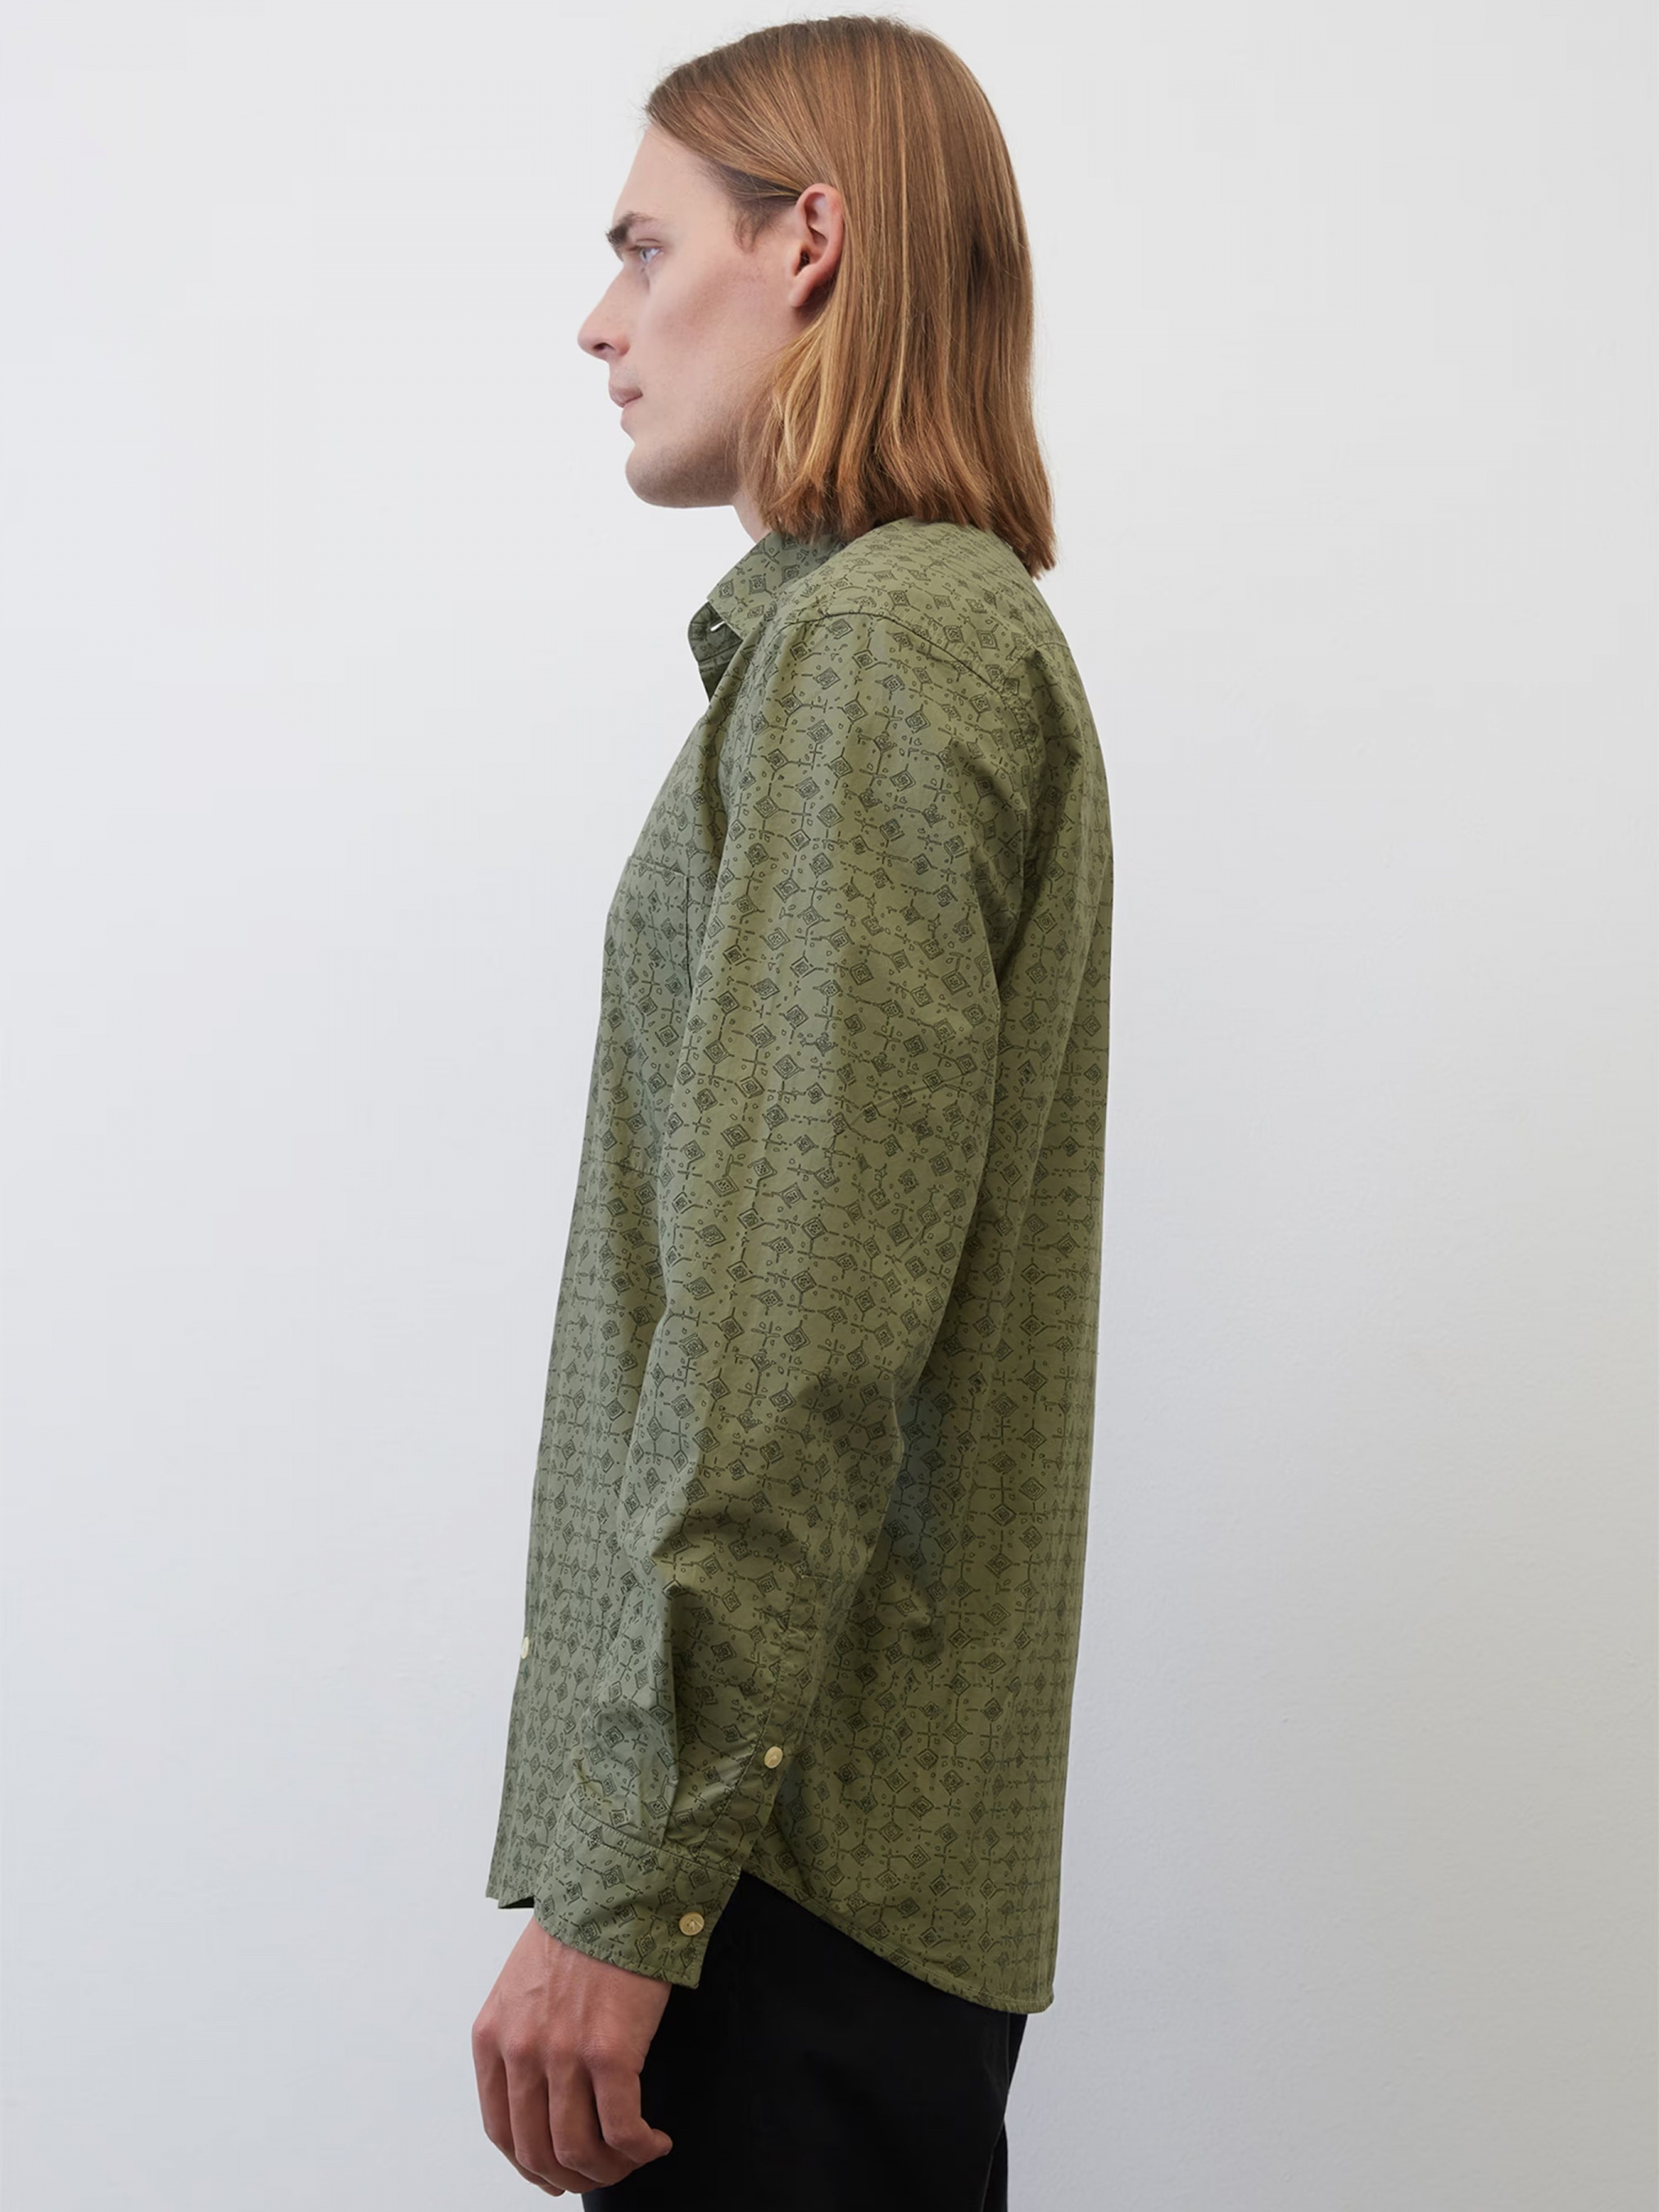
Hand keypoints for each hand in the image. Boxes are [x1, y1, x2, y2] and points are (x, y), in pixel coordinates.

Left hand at [472, 1913, 675, 2194]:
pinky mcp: (610, 2053)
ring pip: (579, 2150)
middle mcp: (521, 2053)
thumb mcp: (521, 1987)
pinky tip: (657, 2142)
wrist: (616, 1892)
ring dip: (610, 2169)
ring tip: (634, 2157)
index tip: (556, 2175)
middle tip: (600, 2173)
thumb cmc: (577, 1934)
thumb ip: (520, 2040)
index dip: (530, 2167)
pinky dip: (641, 2149)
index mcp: (492, 2038)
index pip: (501, 2131)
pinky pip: (622, 2130)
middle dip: (571, 2176)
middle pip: (538, 2151)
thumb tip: (542, 2101)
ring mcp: (563, 2055)